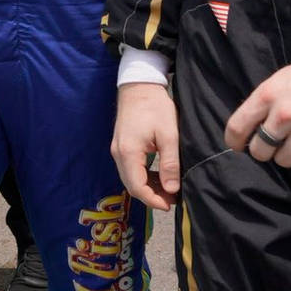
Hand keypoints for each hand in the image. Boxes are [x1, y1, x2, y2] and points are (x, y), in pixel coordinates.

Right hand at [112, 83, 179, 210]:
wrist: (139, 86)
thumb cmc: (155, 107)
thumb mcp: (168, 135)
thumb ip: (169, 164)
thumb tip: (171, 190)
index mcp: (128, 152)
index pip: (136, 187)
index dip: (153, 200)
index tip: (170, 204)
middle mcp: (118, 154)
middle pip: (131, 185)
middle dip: (151, 196)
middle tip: (173, 199)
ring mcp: (117, 149)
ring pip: (130, 178)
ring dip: (148, 187)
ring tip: (169, 189)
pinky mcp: (121, 146)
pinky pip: (130, 169)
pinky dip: (144, 177)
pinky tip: (159, 176)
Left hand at [224, 50, 290, 172]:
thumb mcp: (278, 81)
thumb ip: (262, 104)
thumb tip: (248, 129)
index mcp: (267, 95)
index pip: (237, 127)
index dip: (233, 141)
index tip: (238, 145)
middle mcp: (284, 114)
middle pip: (260, 151)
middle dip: (264, 150)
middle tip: (274, 143)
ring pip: (284, 161)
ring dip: (288, 155)